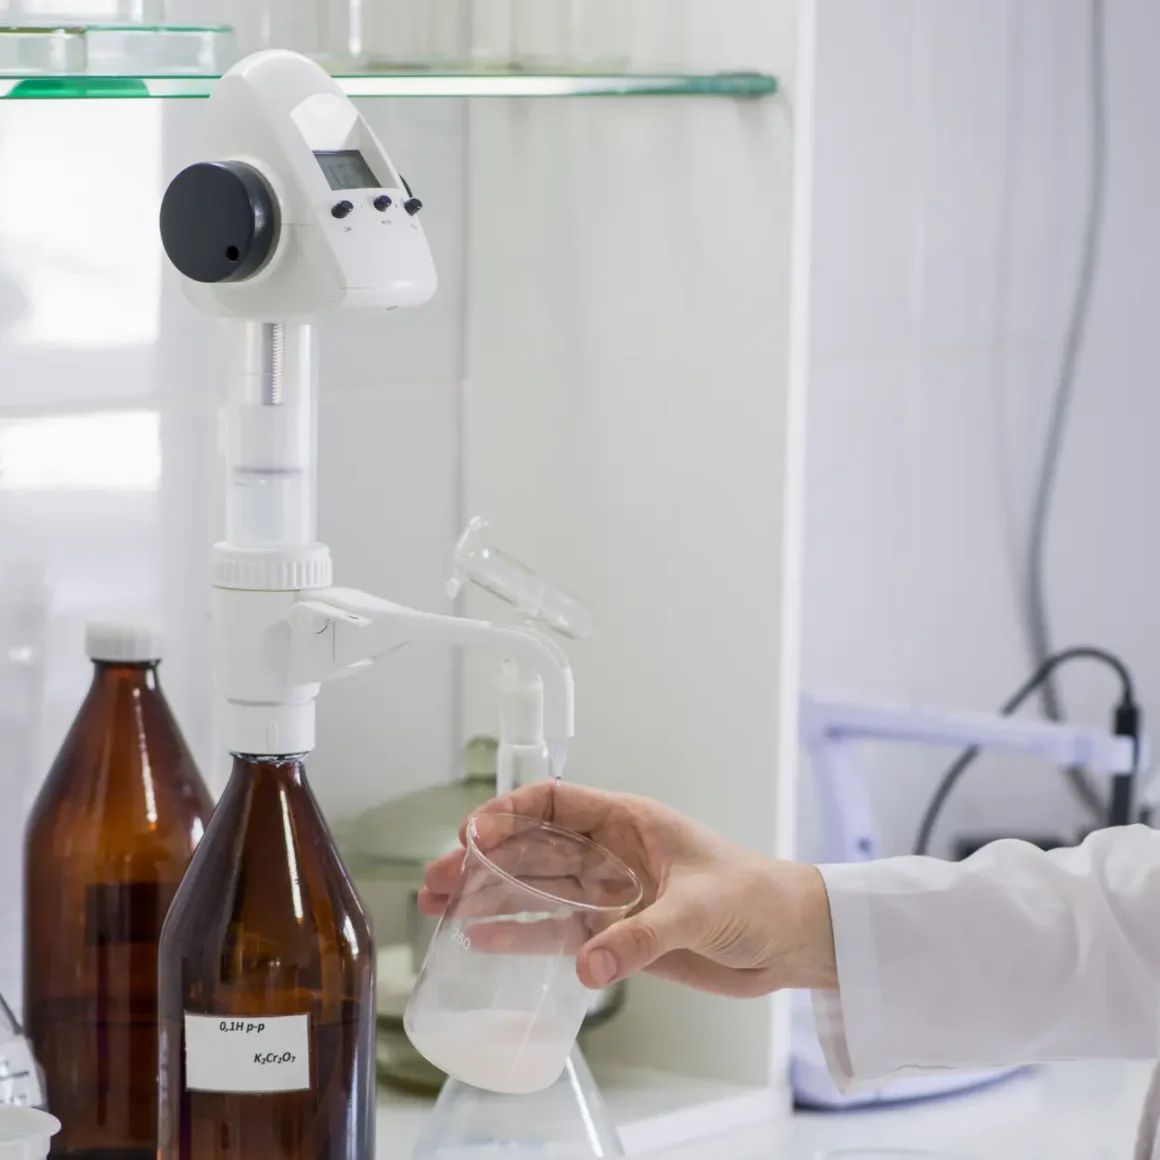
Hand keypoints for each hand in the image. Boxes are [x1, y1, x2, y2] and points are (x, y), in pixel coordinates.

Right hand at [419, 781, 836, 998]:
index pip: (555, 802)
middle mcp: (611, 853)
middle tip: (437, 878)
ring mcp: (610, 893)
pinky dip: (520, 933)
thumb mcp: (699, 908)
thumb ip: (642, 937)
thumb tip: (588, 966)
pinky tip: (484, 938)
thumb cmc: (756, 897)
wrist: (788, 940)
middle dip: (484, 859)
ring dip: (491, 895)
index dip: (509, 812)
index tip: (472, 833)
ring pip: (537, 888)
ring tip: (440, 907)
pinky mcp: (615, 933)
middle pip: (533, 847)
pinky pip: (557, 930)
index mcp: (629, 822)